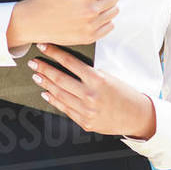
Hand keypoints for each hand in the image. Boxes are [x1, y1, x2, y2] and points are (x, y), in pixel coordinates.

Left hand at [28, 43, 156, 137]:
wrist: (137, 116)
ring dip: (45, 84)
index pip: (70, 62)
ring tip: (37, 76)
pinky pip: (65, 109)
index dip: (54, 53)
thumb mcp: (108, 76)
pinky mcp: (85, 122)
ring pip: (60, 94)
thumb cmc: (124, 93)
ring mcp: (87, 110)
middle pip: (60, 78)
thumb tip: (66, 63)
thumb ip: (88, 72)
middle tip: (33, 63)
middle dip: (44, 69)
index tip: (43, 46)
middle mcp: (90, 95)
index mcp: (97, 79)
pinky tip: (46, 93)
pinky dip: (54, 100)